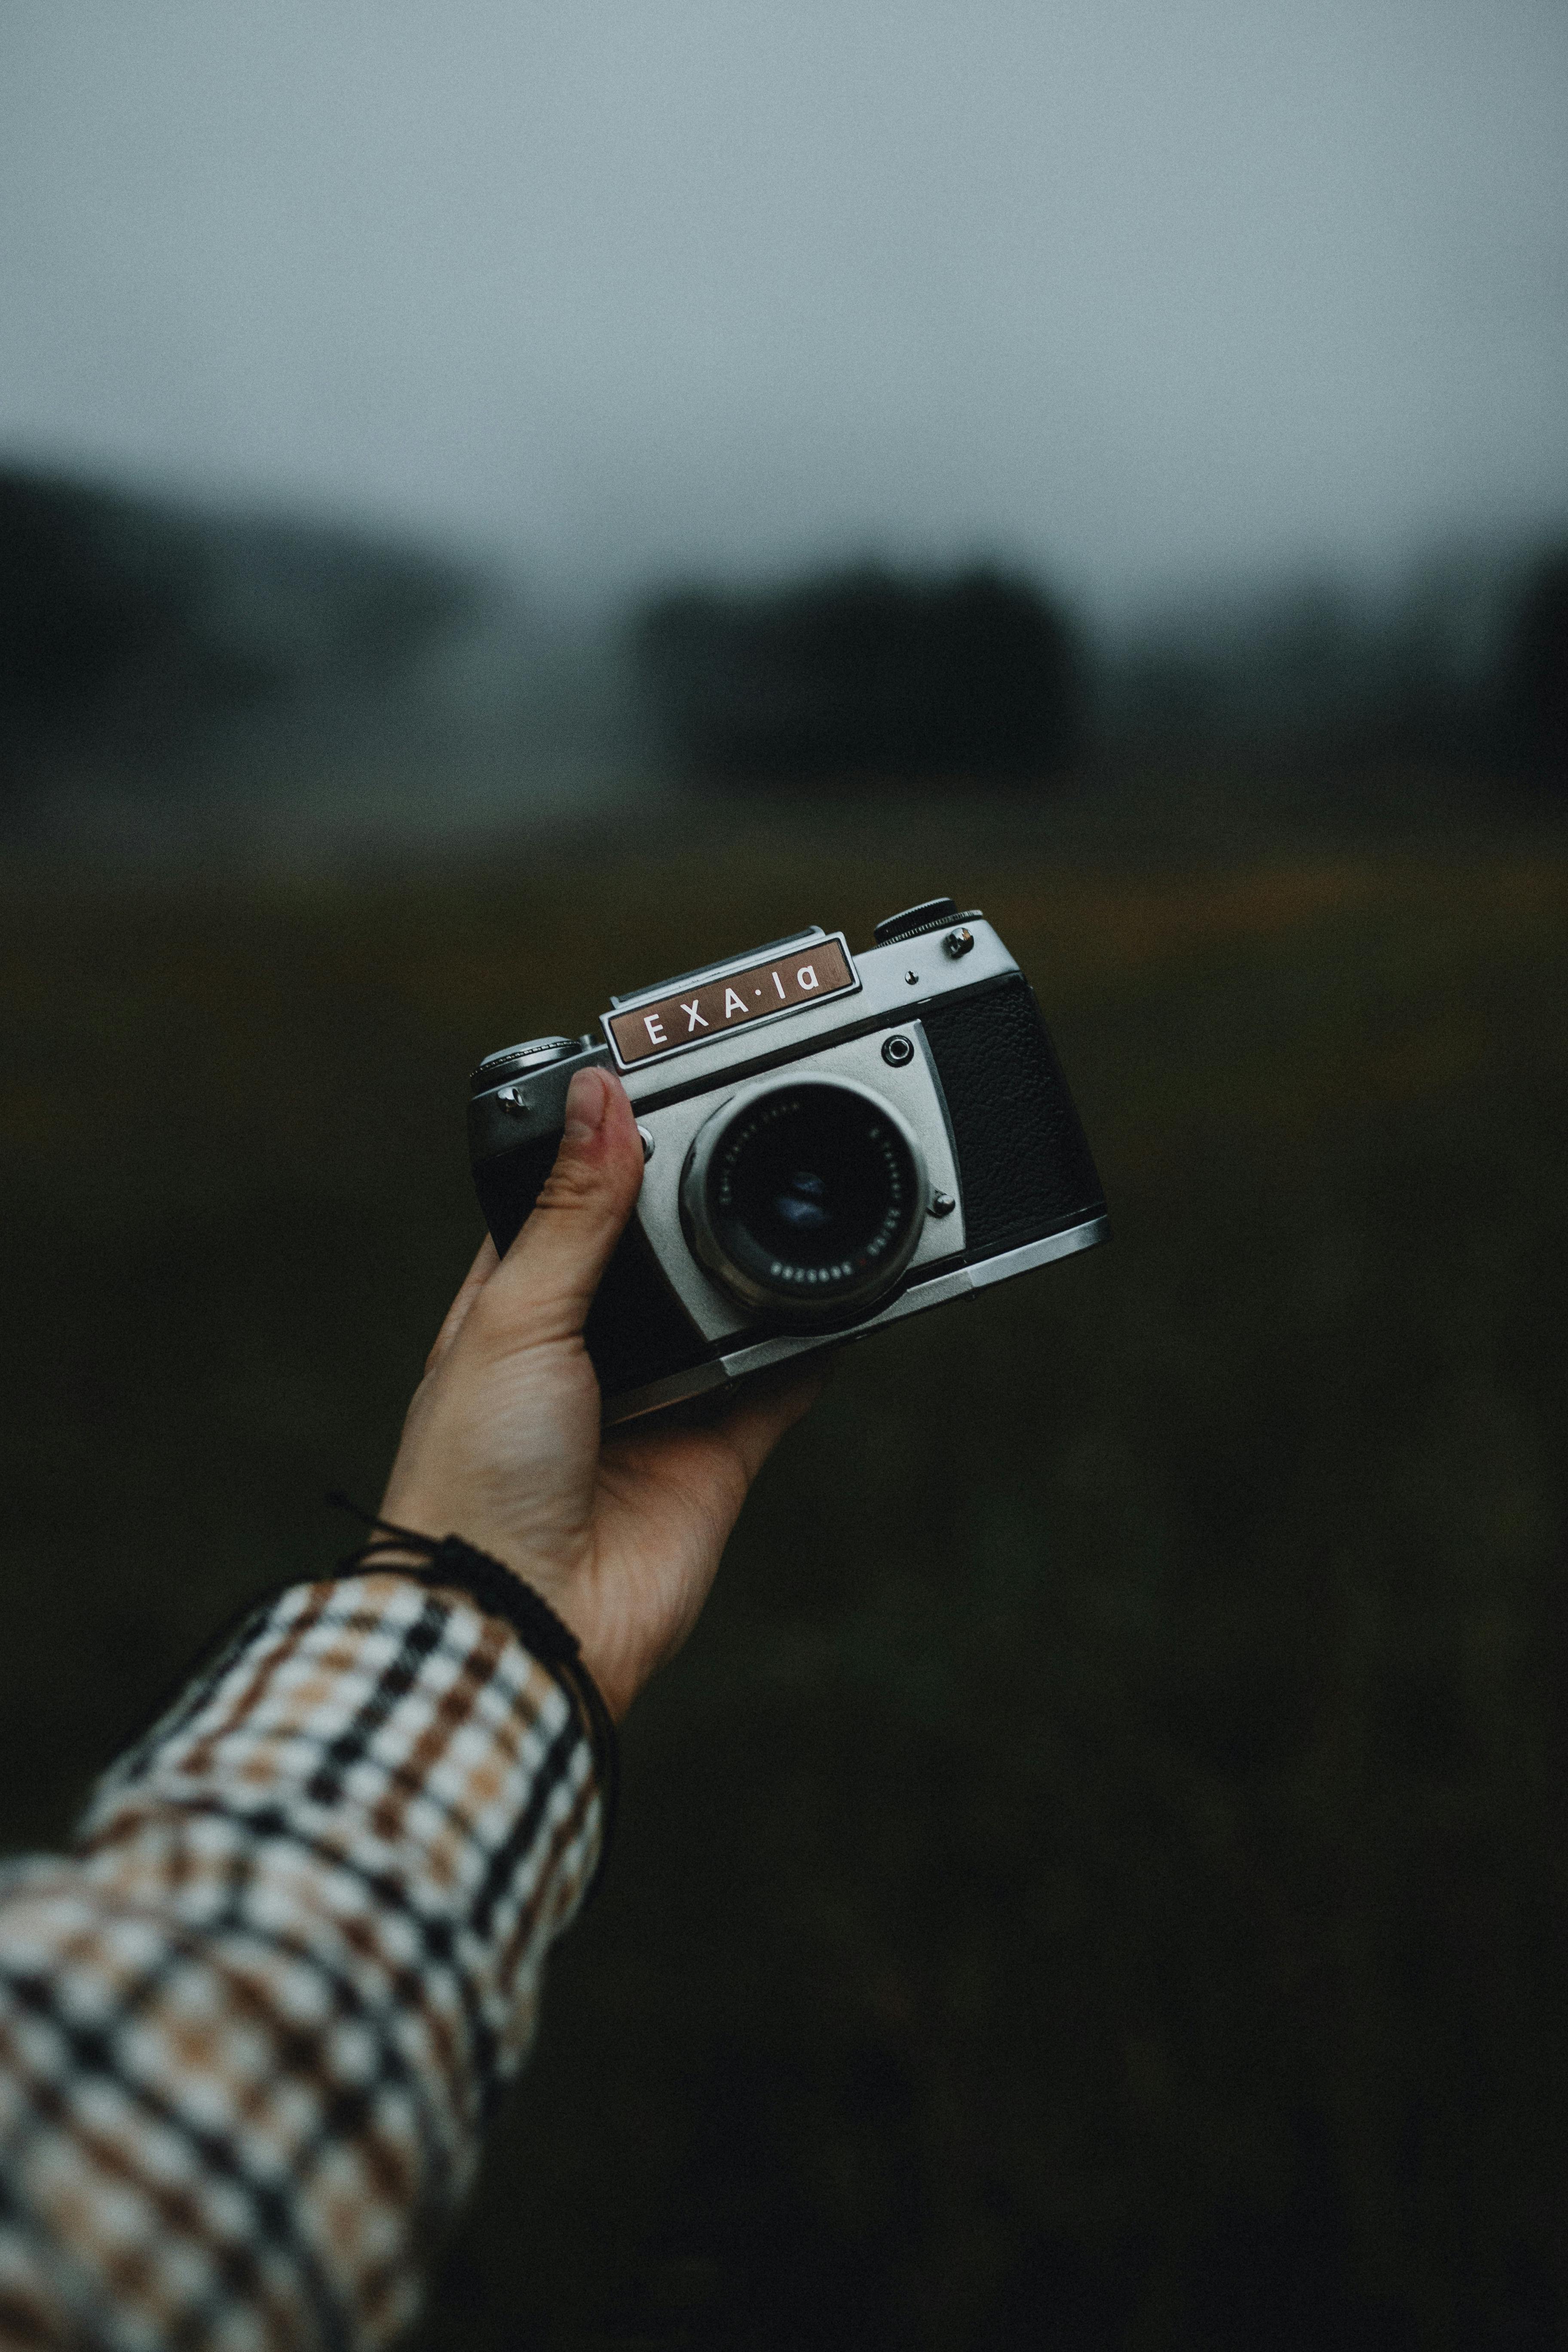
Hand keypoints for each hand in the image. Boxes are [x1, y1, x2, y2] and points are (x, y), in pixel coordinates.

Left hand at [379, 1064, 824, 1717]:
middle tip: (763, 1132)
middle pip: (665, 1250)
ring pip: (731, 1309)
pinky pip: (785, 1382)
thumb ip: (573, 1212)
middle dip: (706, 1202)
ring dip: (768, 1264)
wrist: (518, 1622)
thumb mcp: (513, 1317)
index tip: (669, 1092)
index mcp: (519, 1306)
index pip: (575, 1203)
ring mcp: (660, 1399)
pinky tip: (852, 1295)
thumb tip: (599, 1097)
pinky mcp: (719, 1452)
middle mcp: (591, 1347)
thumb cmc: (472, 1478)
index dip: (617, 1151)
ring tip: (815, 1193)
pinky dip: (820, 1341)